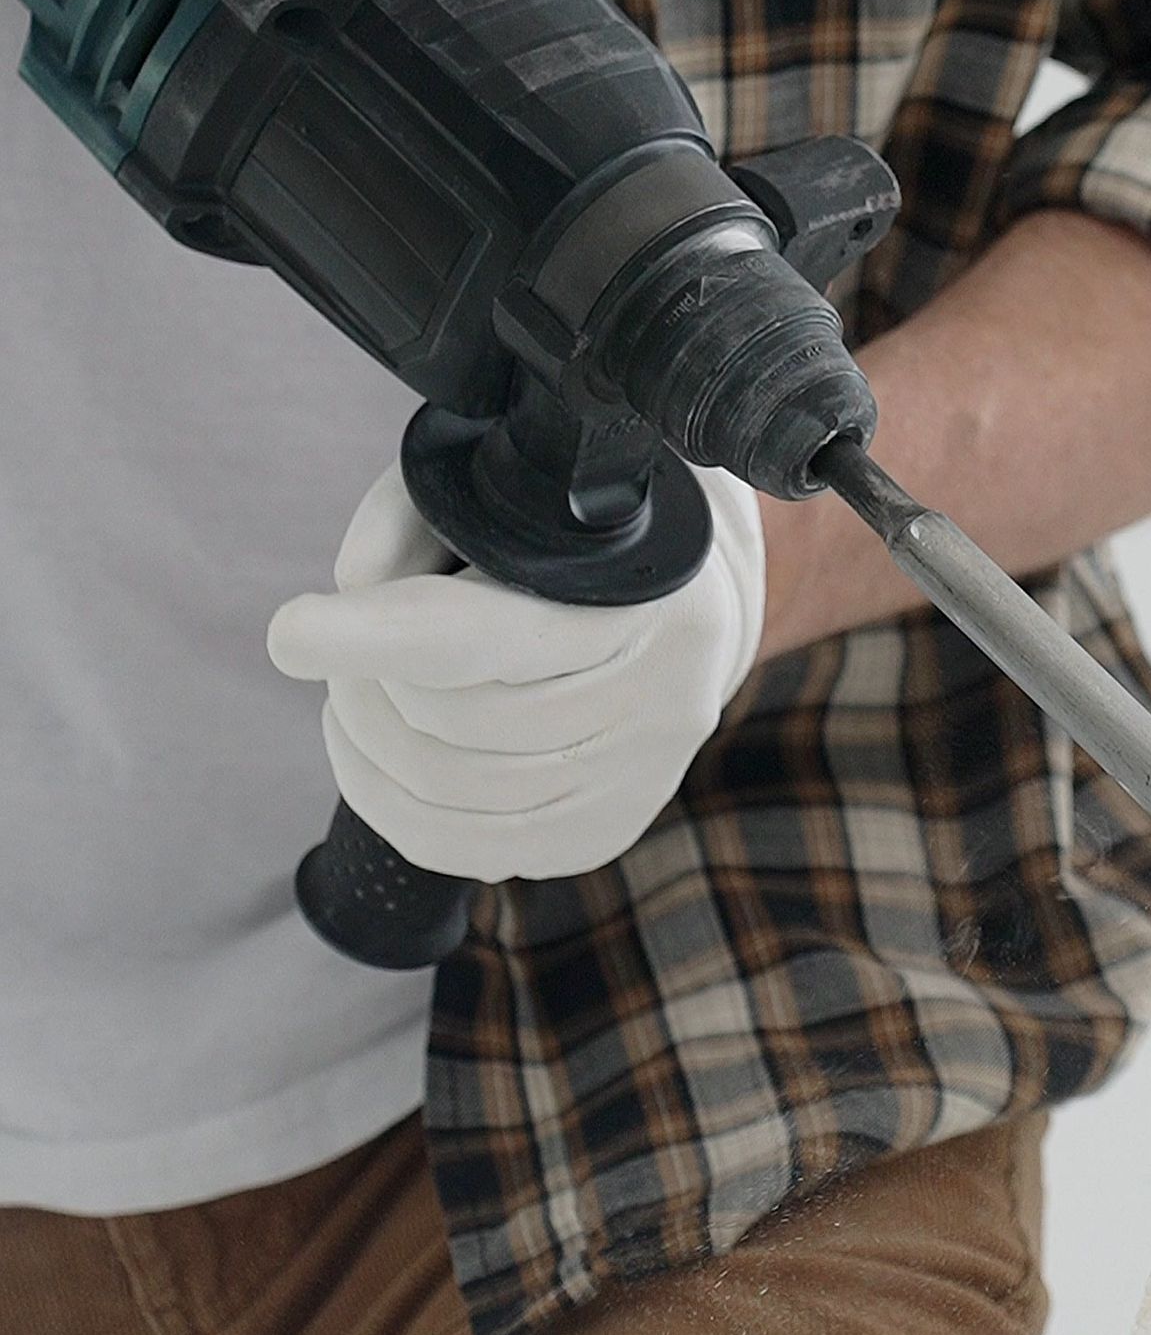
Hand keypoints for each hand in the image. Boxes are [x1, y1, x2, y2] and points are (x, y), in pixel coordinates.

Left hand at [266, 459, 766, 884]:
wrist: (676, 613)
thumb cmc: (565, 538)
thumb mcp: (496, 486)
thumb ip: (412, 521)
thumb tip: (349, 596)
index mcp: (644, 592)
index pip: (487, 632)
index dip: (380, 636)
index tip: (290, 632)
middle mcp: (660, 696)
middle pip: (455, 722)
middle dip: (364, 683)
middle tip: (330, 644)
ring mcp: (638, 777)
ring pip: (452, 791)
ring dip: (367, 745)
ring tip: (348, 695)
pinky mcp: (601, 832)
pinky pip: (465, 849)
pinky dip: (392, 805)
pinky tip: (372, 756)